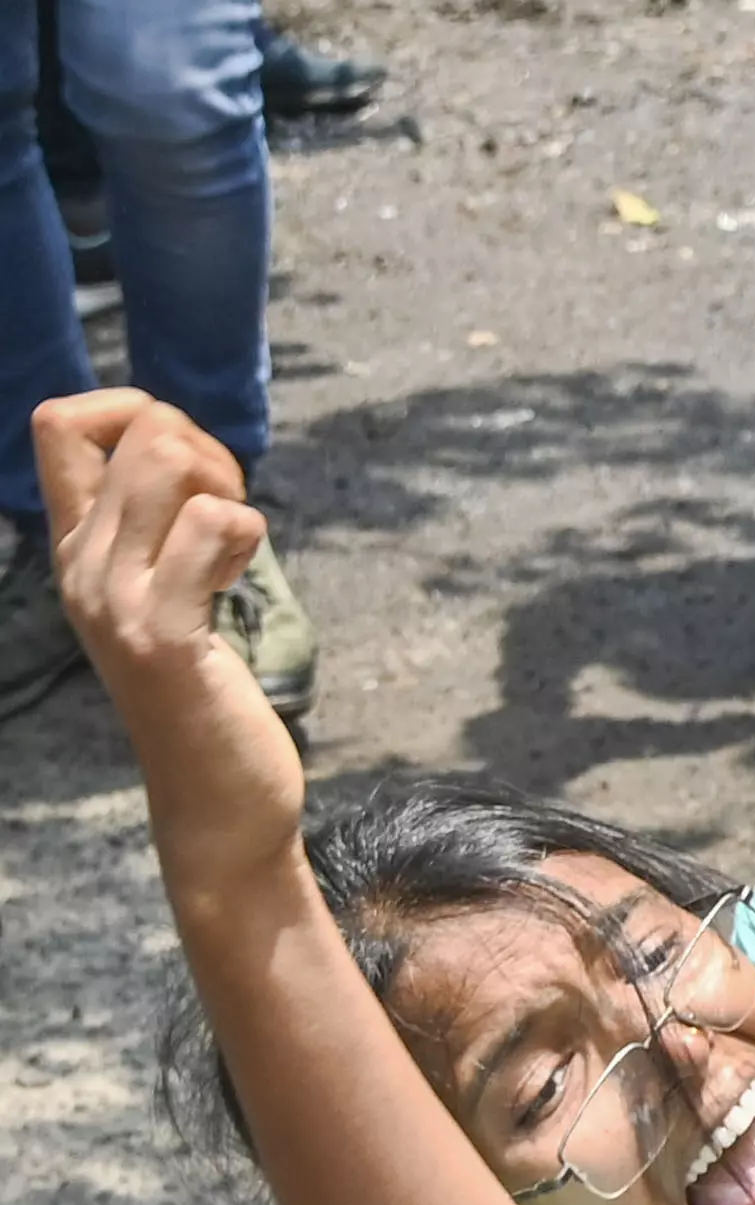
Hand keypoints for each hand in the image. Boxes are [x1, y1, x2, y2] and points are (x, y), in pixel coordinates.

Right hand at [33, 395, 301, 829]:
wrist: (214, 795)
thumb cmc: (207, 685)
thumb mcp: (170, 586)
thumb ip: (160, 521)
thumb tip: (179, 440)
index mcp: (76, 547)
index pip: (58, 423)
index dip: (135, 408)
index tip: (186, 470)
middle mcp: (79, 566)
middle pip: (141, 426)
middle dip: (210, 449)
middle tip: (226, 521)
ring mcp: (112, 599)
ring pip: (168, 459)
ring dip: (229, 487)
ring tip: (232, 553)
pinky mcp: (160, 632)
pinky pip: (213, 524)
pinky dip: (247, 537)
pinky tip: (236, 586)